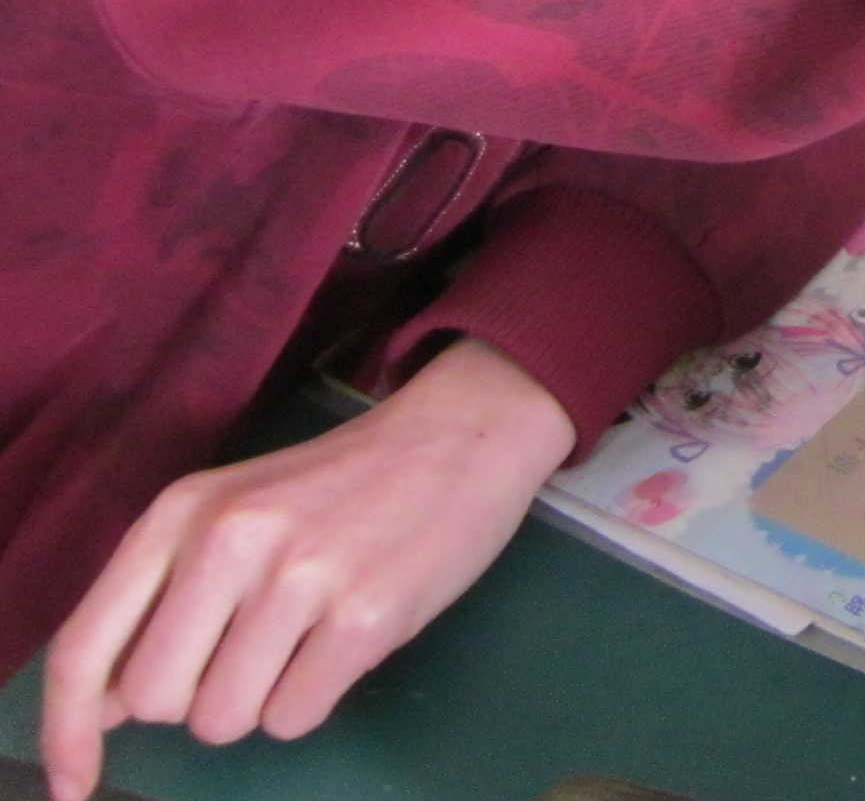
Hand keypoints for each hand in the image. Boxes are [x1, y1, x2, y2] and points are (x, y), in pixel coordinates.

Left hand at [41, 339, 574, 800]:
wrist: (461, 435)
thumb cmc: (340, 482)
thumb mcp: (232, 512)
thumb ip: (162, 596)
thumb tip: (105, 707)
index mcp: (180, 514)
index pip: (86, 648)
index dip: (67, 731)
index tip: (72, 784)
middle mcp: (228, 542)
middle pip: (155, 701)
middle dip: (195, 699)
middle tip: (250, 651)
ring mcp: (298, 579)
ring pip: (223, 720)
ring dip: (258, 701)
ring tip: (305, 639)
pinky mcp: (364, 617)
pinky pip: (293, 718)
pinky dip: (312, 700)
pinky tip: (343, 642)